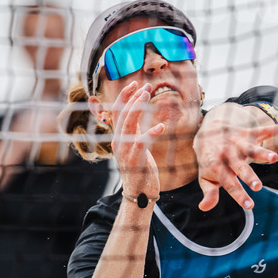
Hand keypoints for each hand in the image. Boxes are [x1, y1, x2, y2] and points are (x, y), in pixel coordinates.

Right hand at [109, 81, 164, 202]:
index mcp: (118, 137)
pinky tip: (161, 127)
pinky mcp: (135, 160)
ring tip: (147, 96)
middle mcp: (118, 142)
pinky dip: (150, 133)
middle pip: (122, 114)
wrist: (138, 194)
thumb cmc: (139, 167)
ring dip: (137, 108)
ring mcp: (125, 151)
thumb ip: (133, 128)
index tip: (135, 83)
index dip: (124, 96)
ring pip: (128, 125)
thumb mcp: (134, 144)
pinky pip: (141, 143)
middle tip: (145, 87)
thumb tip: (137, 109)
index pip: (117, 111)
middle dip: (133, 98)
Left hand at [193, 103, 277, 211]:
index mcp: (218, 167)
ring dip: (262, 153)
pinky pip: (263, 130)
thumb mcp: (205, 177)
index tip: (249, 206)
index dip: (239, 195)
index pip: (229, 184)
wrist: (207, 132)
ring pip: (251, 148)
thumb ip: (209, 192)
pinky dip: (277, 128)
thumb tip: (204, 207)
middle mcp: (228, 154)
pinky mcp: (247, 133)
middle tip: (257, 186)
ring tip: (274, 158)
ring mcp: (238, 143)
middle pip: (240, 167)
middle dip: (248, 176)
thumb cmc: (209, 161)